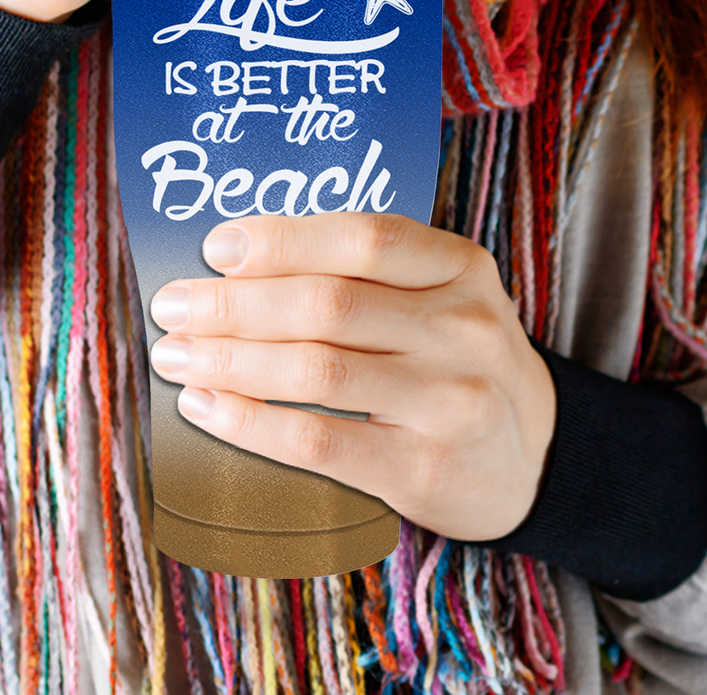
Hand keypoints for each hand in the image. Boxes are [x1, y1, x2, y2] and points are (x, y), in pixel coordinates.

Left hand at [148, 213, 557, 540]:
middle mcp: (462, 328)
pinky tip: (206, 408)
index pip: (364, 237)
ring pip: (316, 371)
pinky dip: (250, 423)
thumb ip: (361, 274)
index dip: (282, 239)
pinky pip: (318, 442)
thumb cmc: (456, 358)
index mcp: (460, 267)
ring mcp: (449, 401)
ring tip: (175, 355)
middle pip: (327, 304)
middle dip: (233, 304)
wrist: (534, 454)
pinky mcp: (423, 468)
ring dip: (229, 361)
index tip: (216, 246)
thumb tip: (236, 266)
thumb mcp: (437, 295)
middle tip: (172, 305)